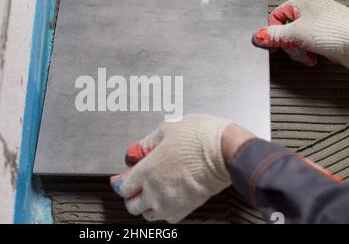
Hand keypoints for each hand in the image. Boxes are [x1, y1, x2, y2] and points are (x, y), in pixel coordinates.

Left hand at [110, 114, 255, 222]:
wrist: (226, 151)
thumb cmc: (201, 138)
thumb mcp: (168, 129)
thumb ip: (149, 141)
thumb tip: (140, 147)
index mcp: (147, 171)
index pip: (123, 187)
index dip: (121, 183)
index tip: (122, 179)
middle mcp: (155, 191)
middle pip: (132, 205)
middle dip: (131, 196)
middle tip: (135, 187)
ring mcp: (170, 203)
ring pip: (148, 215)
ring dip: (146, 206)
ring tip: (150, 194)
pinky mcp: (187, 208)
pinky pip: (168, 218)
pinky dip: (163, 212)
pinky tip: (167, 200)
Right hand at [253, 0, 348, 68]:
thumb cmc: (337, 31)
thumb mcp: (296, 33)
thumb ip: (274, 36)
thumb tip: (258, 36)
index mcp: (303, 1)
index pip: (276, 16)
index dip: (272, 32)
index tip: (273, 45)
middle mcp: (311, 10)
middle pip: (285, 30)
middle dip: (289, 45)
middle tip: (295, 48)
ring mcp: (319, 24)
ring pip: (296, 41)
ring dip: (299, 52)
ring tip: (307, 54)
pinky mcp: (326, 38)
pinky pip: (307, 47)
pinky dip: (308, 54)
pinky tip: (314, 57)